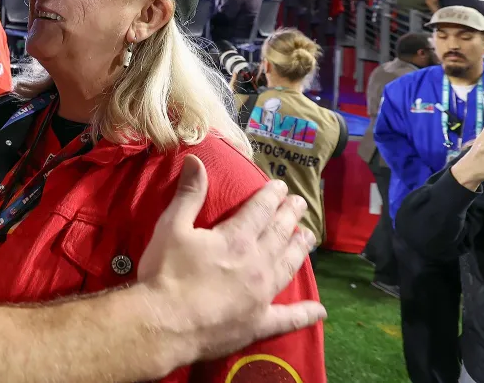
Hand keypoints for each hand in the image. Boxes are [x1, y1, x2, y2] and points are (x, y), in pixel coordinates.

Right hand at [137, 156, 323, 364]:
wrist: (164, 324)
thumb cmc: (165, 273)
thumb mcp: (171, 226)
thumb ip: (189, 194)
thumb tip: (196, 159)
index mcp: (236, 239)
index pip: (261, 210)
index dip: (272, 196)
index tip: (281, 186)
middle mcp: (256, 263)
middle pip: (280, 234)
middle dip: (290, 216)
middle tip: (300, 204)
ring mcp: (262, 295)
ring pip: (288, 267)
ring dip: (300, 250)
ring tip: (309, 238)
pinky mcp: (259, 323)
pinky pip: (288, 318)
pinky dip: (305, 313)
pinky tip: (319, 309)